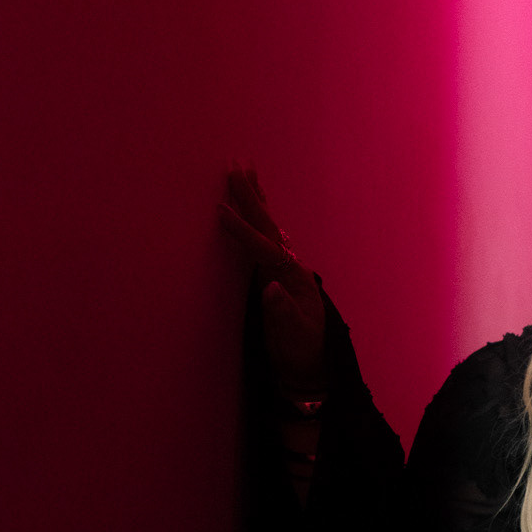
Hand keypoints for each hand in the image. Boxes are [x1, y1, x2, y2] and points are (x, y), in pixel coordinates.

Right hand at [219, 163, 326, 396]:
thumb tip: (269, 287)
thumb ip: (281, 312)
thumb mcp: (292, 336)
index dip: (242, 230)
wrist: (311, 365)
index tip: (220, 210)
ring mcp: (286, 269)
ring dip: (257, 200)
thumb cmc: (301, 352)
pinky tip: (257, 208)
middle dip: (251, 197)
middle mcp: (291, 267)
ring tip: (247, 172)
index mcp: (293, 278)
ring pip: (269, 226)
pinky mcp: (278, 274)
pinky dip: (259, 218)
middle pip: (268, 225)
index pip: (263, 248)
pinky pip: (266, 237)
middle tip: (236, 166)